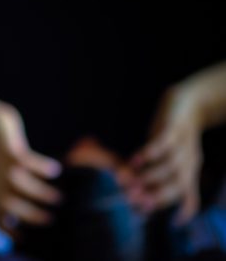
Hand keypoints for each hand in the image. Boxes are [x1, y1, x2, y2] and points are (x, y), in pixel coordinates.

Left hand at [0, 104, 60, 234]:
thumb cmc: (1, 153)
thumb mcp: (3, 175)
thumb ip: (17, 192)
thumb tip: (39, 205)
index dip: (10, 233)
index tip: (27, 239)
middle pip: (7, 205)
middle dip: (29, 216)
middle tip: (51, 220)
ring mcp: (1, 165)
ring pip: (18, 183)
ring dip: (39, 192)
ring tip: (59, 197)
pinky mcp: (8, 148)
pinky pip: (25, 161)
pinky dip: (41, 167)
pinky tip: (56, 169)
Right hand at [128, 86, 202, 224]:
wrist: (187, 101)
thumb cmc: (173, 133)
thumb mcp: (168, 156)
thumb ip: (153, 174)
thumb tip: (130, 189)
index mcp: (189, 170)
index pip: (186, 195)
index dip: (173, 208)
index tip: (152, 216)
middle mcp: (189, 160)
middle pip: (178, 184)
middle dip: (156, 195)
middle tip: (133, 199)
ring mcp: (182, 144)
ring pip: (170, 166)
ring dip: (149, 176)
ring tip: (128, 181)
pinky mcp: (172, 127)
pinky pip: (163, 142)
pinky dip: (149, 153)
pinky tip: (135, 159)